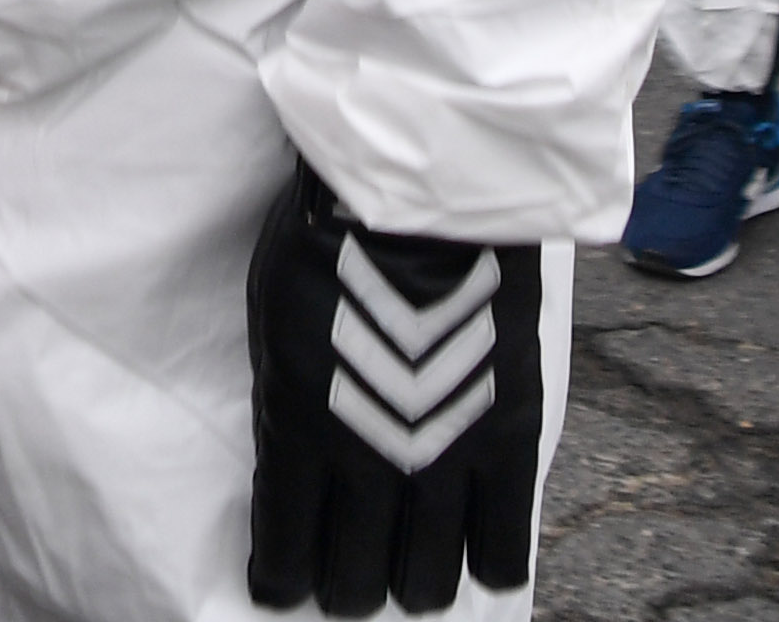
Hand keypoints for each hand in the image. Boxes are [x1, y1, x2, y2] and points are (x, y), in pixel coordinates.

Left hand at [247, 166, 547, 616]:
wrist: (421, 196)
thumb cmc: (326, 238)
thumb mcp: (273, 324)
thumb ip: (286, 401)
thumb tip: (290, 451)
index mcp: (297, 435)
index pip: (285, 550)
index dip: (282, 578)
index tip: (282, 584)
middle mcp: (367, 466)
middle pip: (357, 580)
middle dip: (347, 588)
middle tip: (349, 580)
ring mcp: (441, 460)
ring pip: (428, 577)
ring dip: (415, 584)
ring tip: (412, 575)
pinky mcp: (505, 440)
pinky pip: (503, 540)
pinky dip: (490, 564)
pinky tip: (480, 567)